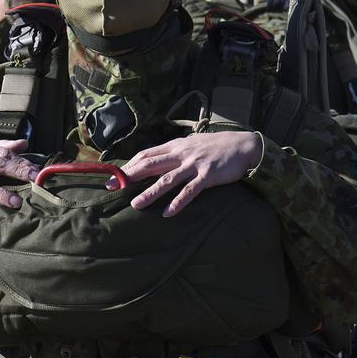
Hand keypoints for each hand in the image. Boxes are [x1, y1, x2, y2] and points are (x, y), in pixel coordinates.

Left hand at [111, 132, 263, 216]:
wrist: (243, 146)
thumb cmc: (216, 146)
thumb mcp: (192, 144)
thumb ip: (174, 151)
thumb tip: (155, 159)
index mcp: (176, 146)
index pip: (147, 154)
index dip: (129, 165)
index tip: (114, 175)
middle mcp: (182, 154)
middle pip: (151, 165)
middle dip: (130, 176)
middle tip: (113, 188)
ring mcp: (194, 165)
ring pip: (168, 179)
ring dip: (151, 192)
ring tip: (136, 204)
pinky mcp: (208, 176)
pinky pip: (190, 191)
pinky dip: (178, 202)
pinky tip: (168, 213)